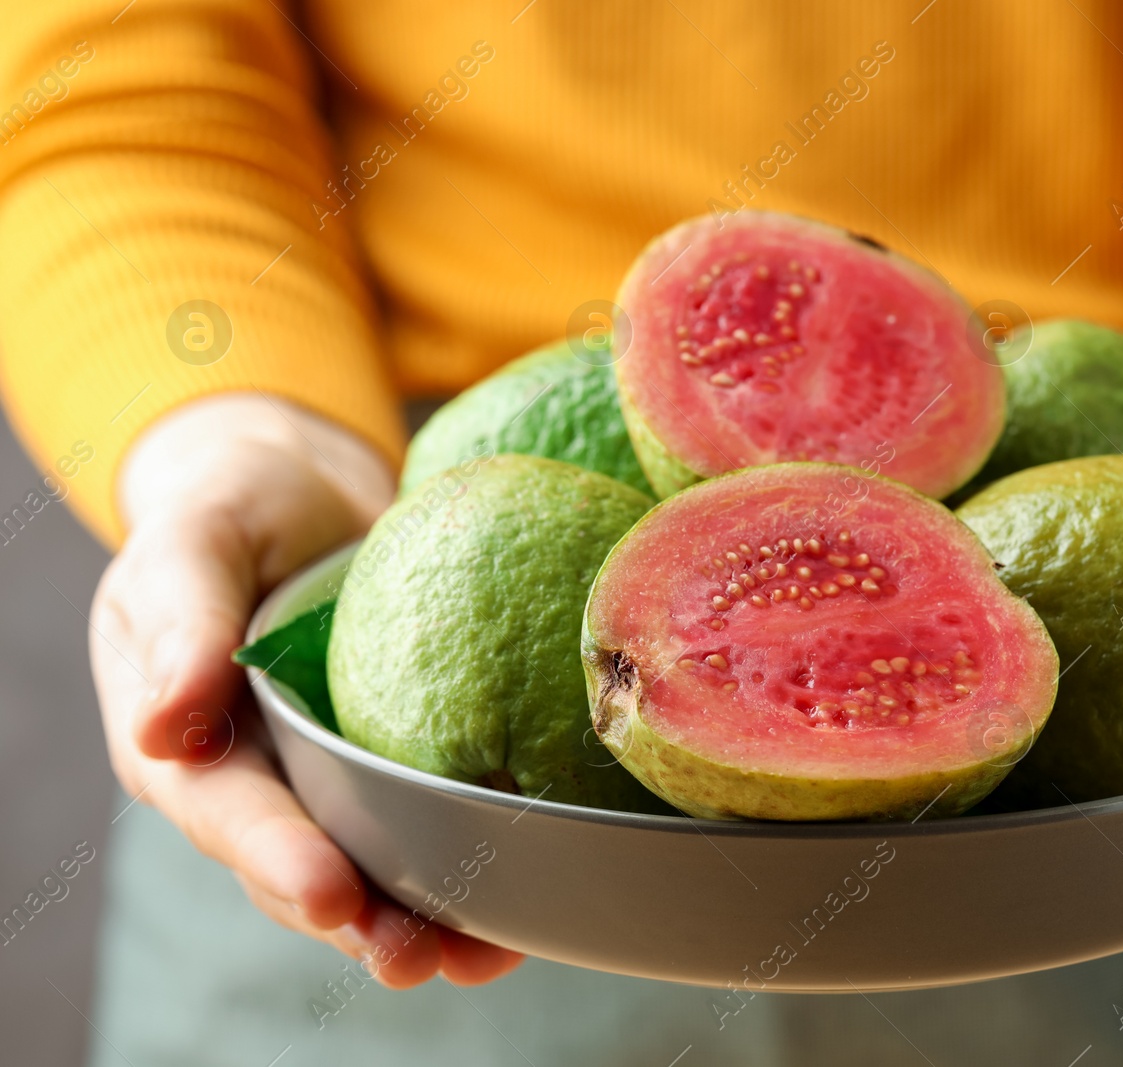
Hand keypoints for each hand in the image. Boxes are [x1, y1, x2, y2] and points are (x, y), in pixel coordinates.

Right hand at [89, 394, 522, 986]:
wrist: (305, 488)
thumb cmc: (235, 505)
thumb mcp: (195, 538)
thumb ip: (181, 617)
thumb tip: (162, 727)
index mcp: (190, 742)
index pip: (228, 813)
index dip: (277, 859)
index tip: (331, 895)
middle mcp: (262, 779)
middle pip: (304, 868)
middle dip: (361, 921)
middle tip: (418, 959)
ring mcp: (332, 778)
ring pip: (372, 866)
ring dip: (424, 919)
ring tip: (482, 957)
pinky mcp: (399, 760)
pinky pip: (431, 821)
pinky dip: (473, 865)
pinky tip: (529, 896)